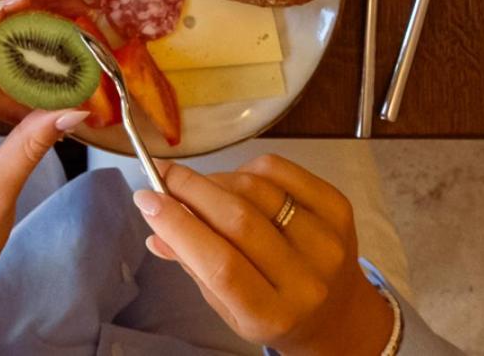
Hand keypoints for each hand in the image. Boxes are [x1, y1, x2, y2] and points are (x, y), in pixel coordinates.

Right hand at [134, 154, 392, 355]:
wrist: (338, 314)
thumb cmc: (273, 313)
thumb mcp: (229, 308)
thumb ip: (193, 265)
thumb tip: (153, 224)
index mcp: (272, 315)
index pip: (220, 266)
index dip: (179, 226)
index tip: (145, 198)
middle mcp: (305, 279)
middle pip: (238, 220)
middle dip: (191, 189)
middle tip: (162, 175)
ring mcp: (327, 240)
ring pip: (256, 188)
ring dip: (217, 179)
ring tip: (201, 187)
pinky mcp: (338, 207)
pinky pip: (280, 169)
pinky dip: (248, 167)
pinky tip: (237, 180)